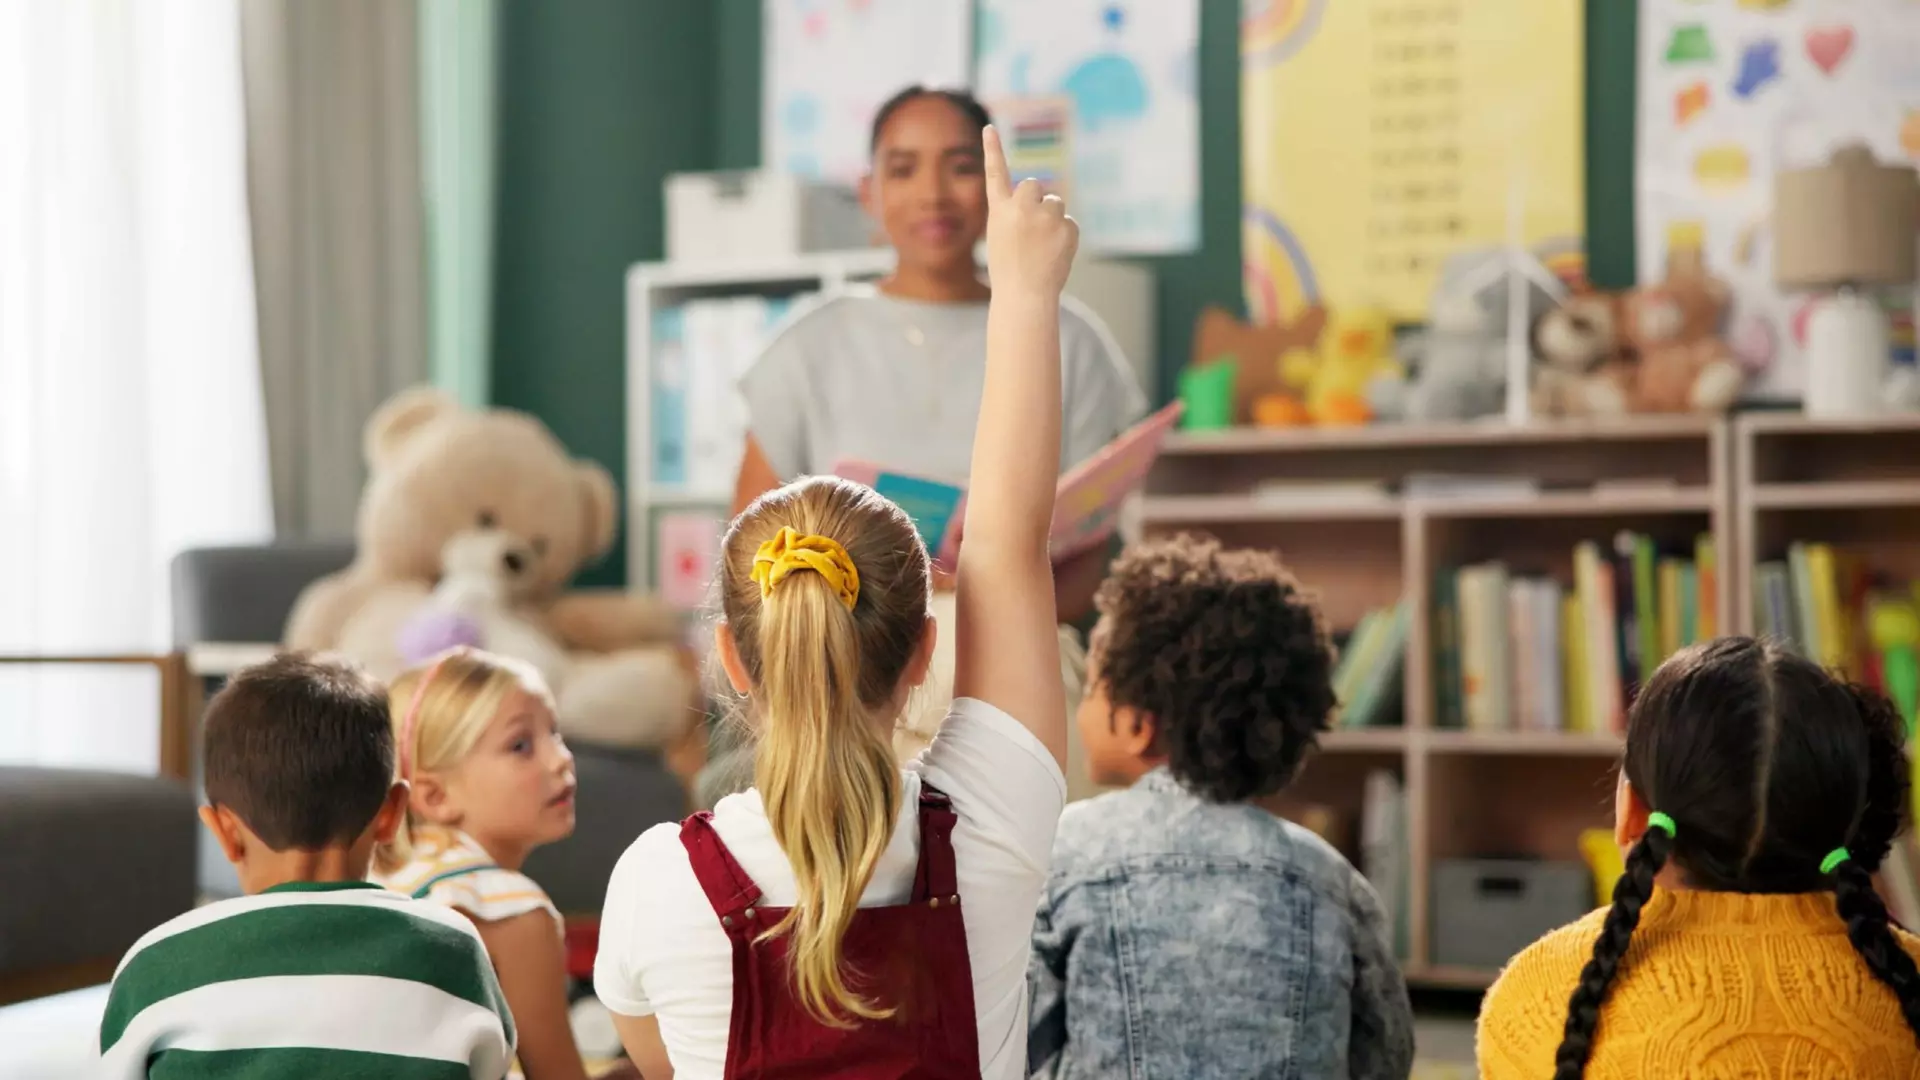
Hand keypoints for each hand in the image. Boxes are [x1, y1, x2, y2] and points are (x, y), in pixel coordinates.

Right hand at [983, 125, 1077, 298]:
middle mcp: (1021, 207)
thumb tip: (1048, 202)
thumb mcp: (1003, 237)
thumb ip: (1019, 214)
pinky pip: (1070, 224)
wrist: (1025, 295)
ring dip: (1053, 219)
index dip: (992, 150)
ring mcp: (1046, 217)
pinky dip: (1065, 237)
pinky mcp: (1067, 227)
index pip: (996, 173)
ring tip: (1043, 246)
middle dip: (1038, 202)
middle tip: (1032, 230)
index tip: (989, 128)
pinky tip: (1055, 255)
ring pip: (1056, 204)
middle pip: (1035, 186)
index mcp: (1000, 211)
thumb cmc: (1010, 269)